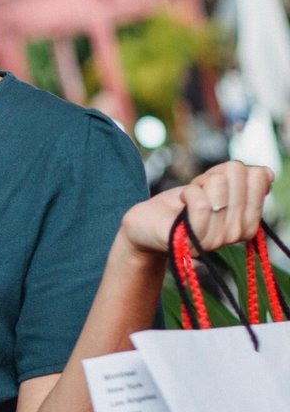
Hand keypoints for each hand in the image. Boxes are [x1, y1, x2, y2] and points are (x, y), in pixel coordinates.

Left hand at [118, 160, 275, 257]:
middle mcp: (237, 233)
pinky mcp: (191, 242)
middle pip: (237, 176)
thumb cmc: (180, 203)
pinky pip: (201, 204)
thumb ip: (241, 179)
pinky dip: (189, 193)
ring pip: (219, 188)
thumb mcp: (214, 185)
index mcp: (248, 219)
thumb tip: (266, 174)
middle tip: (196, 192)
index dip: (228, 170)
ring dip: (197, 185)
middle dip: (211, 176)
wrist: (145, 223)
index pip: (258, 176)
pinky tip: (183, 199)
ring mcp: (215, 241)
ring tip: (187, 199)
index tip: (212, 184)